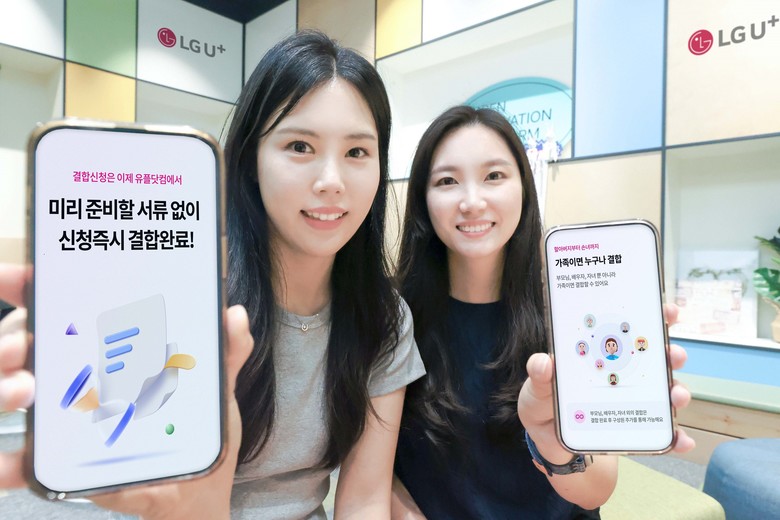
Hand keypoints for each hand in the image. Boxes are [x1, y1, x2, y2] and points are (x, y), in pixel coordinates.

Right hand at [0, 263, 253, 518]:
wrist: (194, 489)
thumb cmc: (195, 426)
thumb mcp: (214, 383)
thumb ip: (226, 349)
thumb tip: (234, 316)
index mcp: (106, 346)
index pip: (58, 304)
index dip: (31, 284)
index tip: (19, 275)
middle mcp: (74, 374)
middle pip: (20, 343)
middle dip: (9, 337)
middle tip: (24, 344)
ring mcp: (61, 417)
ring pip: (10, 390)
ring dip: (4, 386)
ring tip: (26, 390)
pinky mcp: (58, 460)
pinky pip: (18, 459)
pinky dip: (6, 462)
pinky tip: (9, 464)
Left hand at [517, 304, 694, 461]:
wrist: (546, 439)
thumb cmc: (544, 403)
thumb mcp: (538, 386)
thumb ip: (540, 375)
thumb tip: (542, 362)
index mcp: (603, 354)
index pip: (632, 330)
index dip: (654, 317)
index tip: (667, 311)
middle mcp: (624, 373)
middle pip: (657, 359)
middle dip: (672, 354)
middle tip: (673, 355)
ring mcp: (633, 400)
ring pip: (665, 392)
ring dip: (678, 392)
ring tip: (676, 396)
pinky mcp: (636, 427)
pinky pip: (661, 432)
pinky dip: (676, 436)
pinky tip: (682, 440)